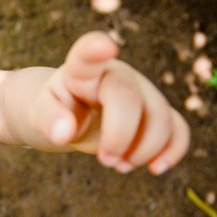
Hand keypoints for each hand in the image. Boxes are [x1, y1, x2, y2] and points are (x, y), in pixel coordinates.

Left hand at [38, 31, 189, 174]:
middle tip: (105, 161)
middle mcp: (116, 75)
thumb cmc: (53, 109)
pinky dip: (173, 151)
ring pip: (160, 117)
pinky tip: (156, 168)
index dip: (96, 49)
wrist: (68, 114)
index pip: (87, 54)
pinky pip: (178, 128)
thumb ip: (48, 120)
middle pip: (129, 99)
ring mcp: (141, 91)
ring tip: (119, 166)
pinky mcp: (156, 112)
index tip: (105, 47)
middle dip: (119, 137)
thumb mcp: (38, 114)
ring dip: (143, 151)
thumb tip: (63, 134)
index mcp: (82, 70)